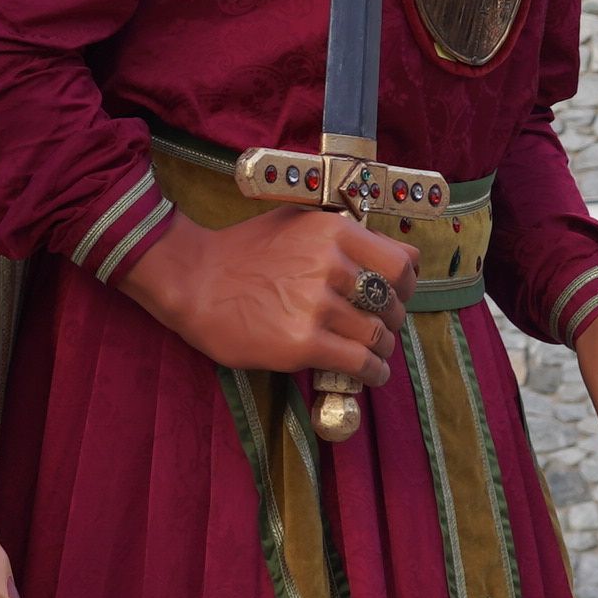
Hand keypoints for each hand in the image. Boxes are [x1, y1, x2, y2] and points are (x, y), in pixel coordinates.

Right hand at [117, 209, 413, 383]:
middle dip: (391, 320)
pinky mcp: (302, 343)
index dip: (405, 285)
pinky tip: (368, 374)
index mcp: (333, 232)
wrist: (192, 280)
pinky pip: (358, 363)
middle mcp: (331, 265)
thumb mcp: (295, 223)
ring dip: (381, 350)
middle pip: (392, 303)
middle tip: (379, 328)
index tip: (397, 296)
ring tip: (374, 354)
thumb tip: (382, 258)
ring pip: (378, 336)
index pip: (401, 263)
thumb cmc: (242, 252)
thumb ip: (338, 237)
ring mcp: (317, 306)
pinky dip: (372, 373)